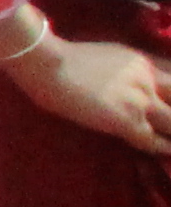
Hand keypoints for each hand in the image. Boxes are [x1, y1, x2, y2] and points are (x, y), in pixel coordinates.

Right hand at [0, 25, 170, 157]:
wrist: (47, 65)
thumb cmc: (63, 58)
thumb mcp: (106, 54)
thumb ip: (127, 68)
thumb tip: (131, 82)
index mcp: (142, 64)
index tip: (167, 103)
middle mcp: (147, 81)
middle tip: (168, 123)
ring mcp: (138, 101)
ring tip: (170, 142)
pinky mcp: (125, 120)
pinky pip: (152, 142)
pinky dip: (162, 149)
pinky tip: (165, 152)